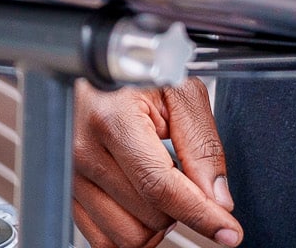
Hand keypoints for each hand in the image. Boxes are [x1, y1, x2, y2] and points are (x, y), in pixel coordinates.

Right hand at [74, 79, 241, 247]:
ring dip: (156, 223)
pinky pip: (103, 240)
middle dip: (180, 207)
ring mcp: (71, 177)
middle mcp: (83, 152)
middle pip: (149, 217)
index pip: (161, 186)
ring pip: (128, 237)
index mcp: (112, 119)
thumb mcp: (178, 90)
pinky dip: (132, 230)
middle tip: (183, 174)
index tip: (228, 231)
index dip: (201, 214)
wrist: (97, 65)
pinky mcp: (68, 194)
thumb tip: (217, 197)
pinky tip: (141, 203)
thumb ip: (201, 143)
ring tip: (161, 186)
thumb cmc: (135, 70)